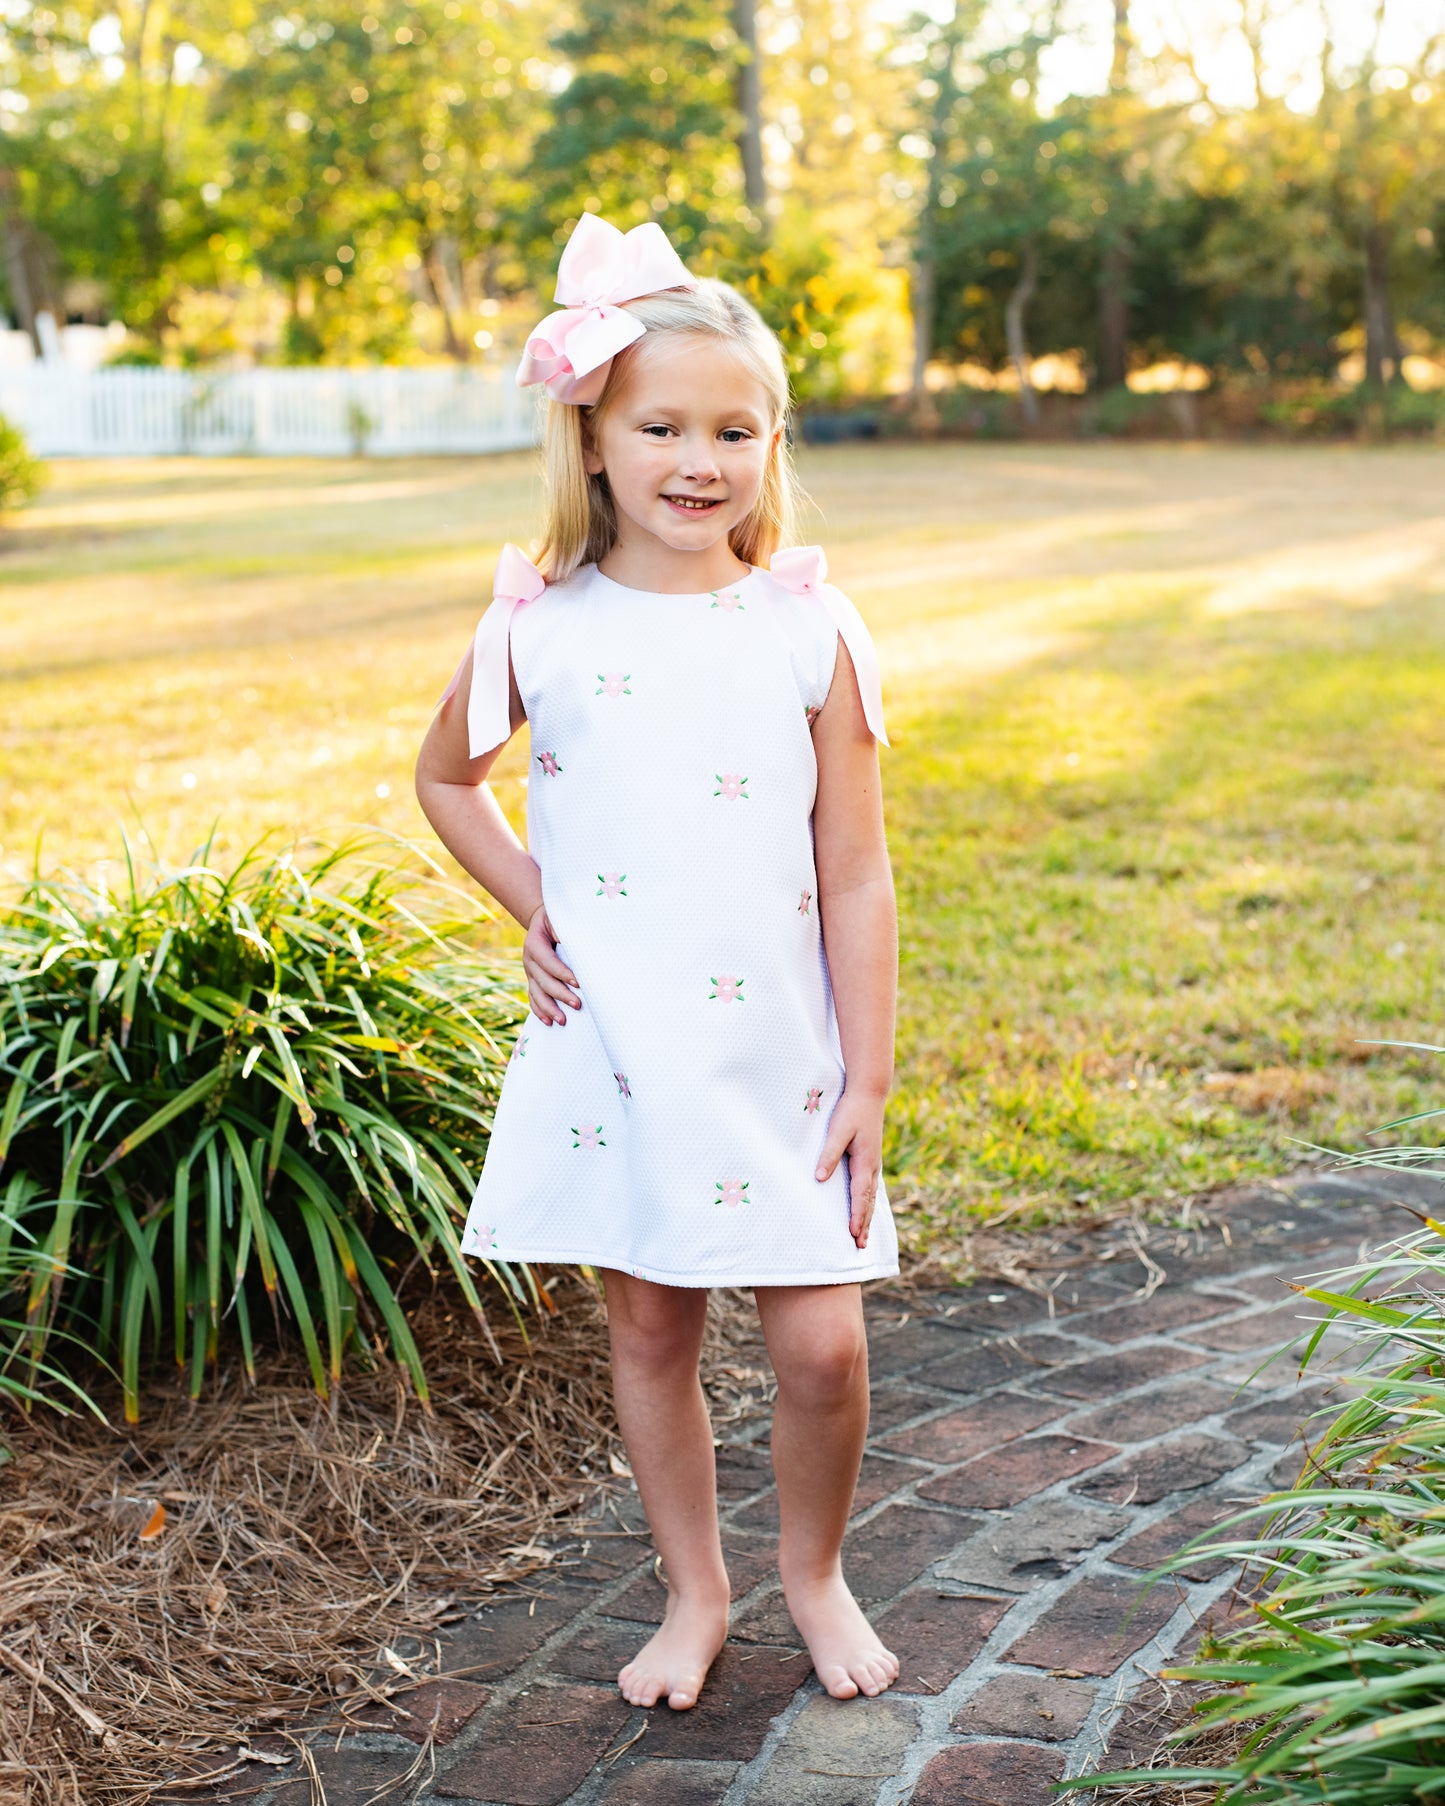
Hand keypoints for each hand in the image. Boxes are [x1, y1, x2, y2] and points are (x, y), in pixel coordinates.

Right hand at [522, 904, 580, 1024]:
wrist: (542, 921)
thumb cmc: (555, 919)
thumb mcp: (558, 918)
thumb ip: (563, 929)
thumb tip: (573, 942)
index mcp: (534, 945)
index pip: (548, 962)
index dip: (562, 973)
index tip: (578, 983)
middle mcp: (529, 960)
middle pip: (543, 981)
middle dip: (561, 995)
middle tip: (578, 1005)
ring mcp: (529, 972)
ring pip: (536, 994)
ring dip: (549, 1009)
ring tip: (563, 1021)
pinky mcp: (532, 980)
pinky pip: (533, 998)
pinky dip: (539, 1011)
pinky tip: (548, 1022)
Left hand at [815, 1088, 885, 1249]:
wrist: (869, 1093)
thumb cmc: (851, 1110)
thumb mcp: (838, 1130)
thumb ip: (829, 1154)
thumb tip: (820, 1178)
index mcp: (866, 1162)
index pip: (860, 1195)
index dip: (857, 1215)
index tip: (853, 1234)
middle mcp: (872, 1166)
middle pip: (868, 1201)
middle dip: (864, 1224)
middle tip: (862, 1246)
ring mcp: (873, 1163)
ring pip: (870, 1196)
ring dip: (867, 1217)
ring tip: (864, 1236)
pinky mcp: (869, 1159)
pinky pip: (870, 1188)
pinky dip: (868, 1204)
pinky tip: (865, 1209)